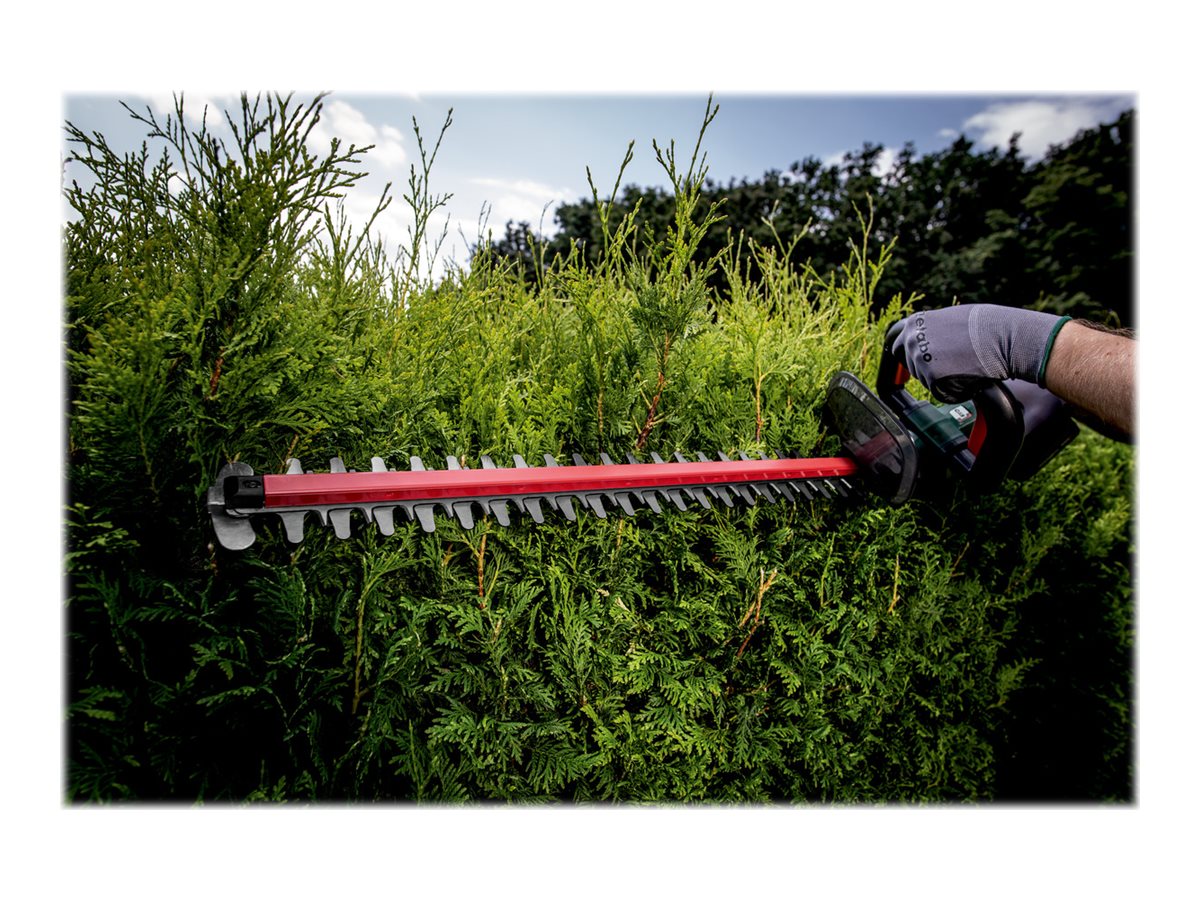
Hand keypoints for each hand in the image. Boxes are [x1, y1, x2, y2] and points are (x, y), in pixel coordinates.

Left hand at [886, 304, 1069, 401]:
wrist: (1005, 337)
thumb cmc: (986, 326)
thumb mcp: (950, 318)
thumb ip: (931, 329)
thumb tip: (921, 338)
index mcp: (914, 323)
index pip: (895, 343)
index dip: (901, 355)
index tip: (902, 363)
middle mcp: (912, 340)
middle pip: (911, 365)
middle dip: (928, 368)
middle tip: (954, 363)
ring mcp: (920, 360)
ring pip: (926, 381)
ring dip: (943, 379)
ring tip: (967, 365)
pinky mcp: (933, 378)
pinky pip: (940, 393)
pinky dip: (955, 390)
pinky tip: (970, 376)